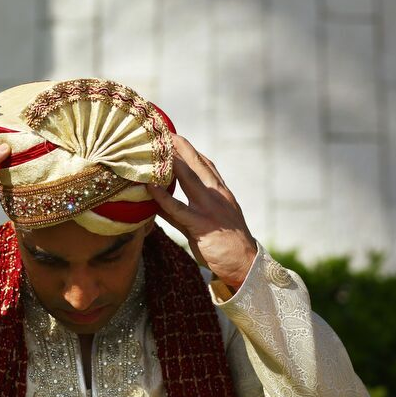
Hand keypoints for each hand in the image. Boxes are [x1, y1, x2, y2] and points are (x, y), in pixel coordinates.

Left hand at [147, 135, 256, 287]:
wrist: (245, 264)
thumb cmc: (227, 245)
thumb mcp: (211, 221)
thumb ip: (185, 210)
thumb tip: (161, 203)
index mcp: (221, 193)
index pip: (205, 165)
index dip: (190, 150)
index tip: (176, 137)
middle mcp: (217, 195)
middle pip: (196, 163)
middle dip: (179, 146)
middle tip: (163, 132)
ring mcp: (209, 208)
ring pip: (187, 178)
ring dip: (170, 162)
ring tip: (154, 149)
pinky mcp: (201, 224)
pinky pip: (177, 208)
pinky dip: (162, 196)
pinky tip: (150, 187)